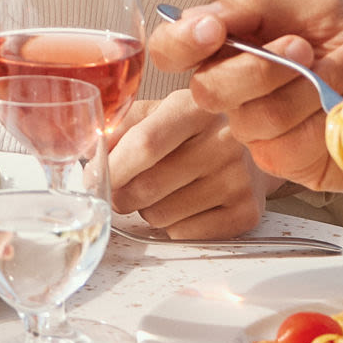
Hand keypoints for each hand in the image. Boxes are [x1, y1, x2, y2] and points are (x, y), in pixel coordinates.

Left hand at [106, 92, 263, 238]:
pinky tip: (186, 205)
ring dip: (148, 210)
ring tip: (165, 191)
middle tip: (123, 189)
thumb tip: (87, 151)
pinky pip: (183, 234)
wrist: (256, 150)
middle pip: (147, 187)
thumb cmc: (196, 131)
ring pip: (160, 216)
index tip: (92, 177)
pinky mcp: (246, 213)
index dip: (112, 168)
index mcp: (195, 108)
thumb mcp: (160, 113)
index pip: (144, 144)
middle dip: (121, 195)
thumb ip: (121, 126)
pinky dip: (172, 226)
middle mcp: (223, 141)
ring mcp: (238, 179)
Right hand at [140, 0, 342, 192]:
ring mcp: (262, 133)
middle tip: (306, 47)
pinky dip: (332, 120)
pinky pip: (289, 149)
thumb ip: (257, 8)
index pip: (174, 48)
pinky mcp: (292, 166)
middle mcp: (239, 93)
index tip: (212, 30)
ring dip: (314, 87)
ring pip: (257, 120)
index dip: (180, 42)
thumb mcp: (319, 9)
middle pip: (209, 90)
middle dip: (262, 67)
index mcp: (236, 46)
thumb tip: (201, 13)